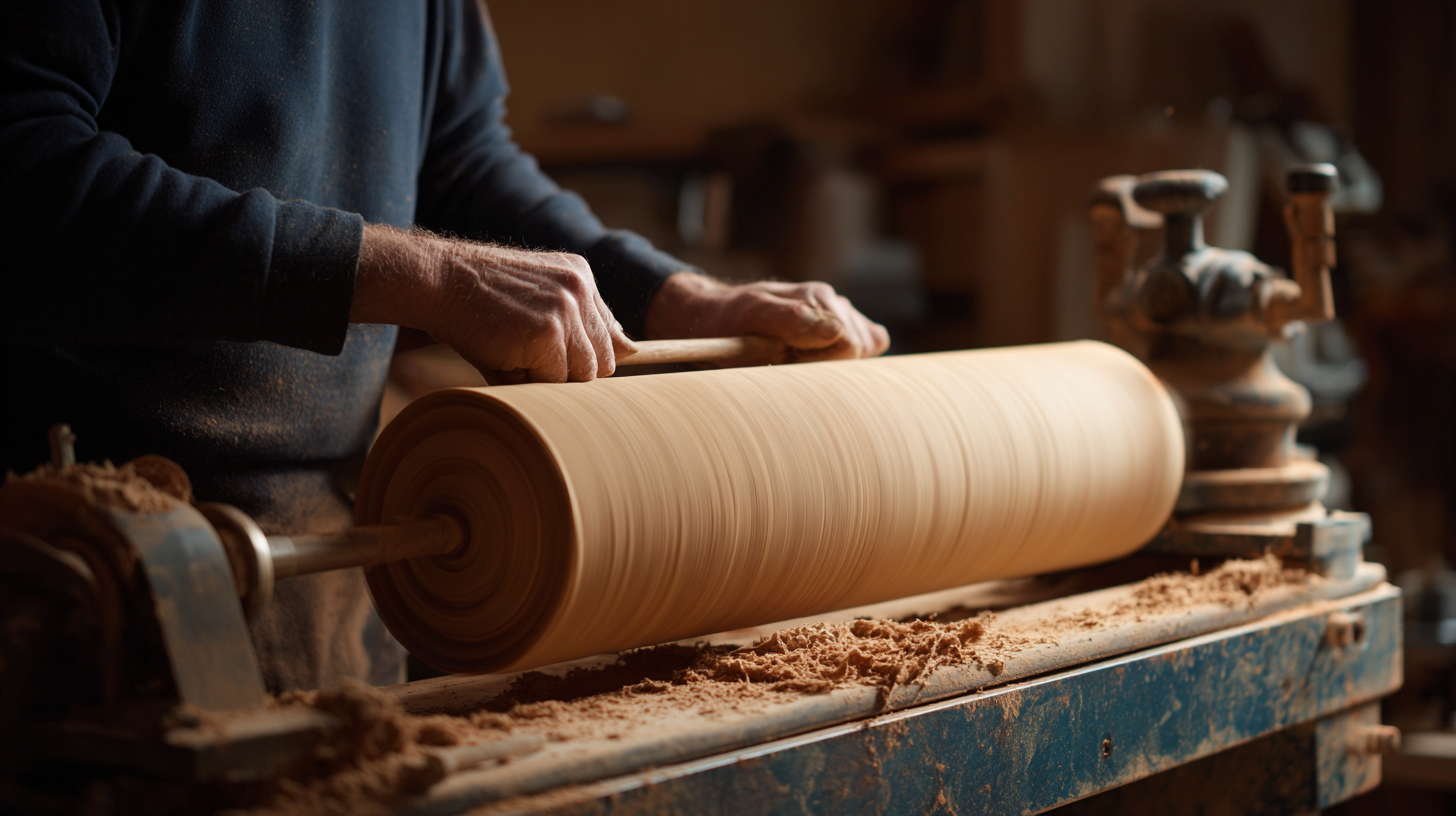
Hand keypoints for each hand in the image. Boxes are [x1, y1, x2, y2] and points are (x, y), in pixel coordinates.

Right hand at [351, 225, 633, 383]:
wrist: (438, 281)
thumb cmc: (478, 299)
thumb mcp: (536, 298)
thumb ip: (580, 321)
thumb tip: (632, 351)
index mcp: (580, 277)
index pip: (607, 337)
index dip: (580, 357)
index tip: (554, 360)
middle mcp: (580, 288)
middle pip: (601, 362)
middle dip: (566, 371)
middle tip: (523, 356)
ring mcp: (566, 308)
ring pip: (580, 375)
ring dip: (546, 377)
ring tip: (512, 351)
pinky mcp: (548, 332)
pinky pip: (553, 381)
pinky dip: (526, 379)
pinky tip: (502, 354)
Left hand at [643, 273, 889, 364]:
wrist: (717, 317)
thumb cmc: (731, 321)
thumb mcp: (751, 316)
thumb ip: (791, 320)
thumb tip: (834, 329)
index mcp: (818, 296)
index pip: (849, 346)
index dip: (819, 361)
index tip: (787, 357)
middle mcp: (834, 302)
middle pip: (858, 350)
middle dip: (824, 362)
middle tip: (786, 356)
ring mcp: (840, 315)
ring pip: (863, 350)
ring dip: (829, 360)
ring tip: (794, 353)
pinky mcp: (842, 329)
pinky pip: (869, 345)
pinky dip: (845, 357)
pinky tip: (815, 355)